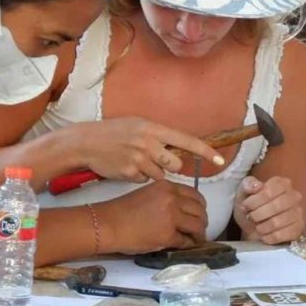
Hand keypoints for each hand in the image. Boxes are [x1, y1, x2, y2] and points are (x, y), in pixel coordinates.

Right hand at [71, 117, 224, 182]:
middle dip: (170, 165)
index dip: (205, 151)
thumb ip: (157, 135)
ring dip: (152, 171)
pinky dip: (138, 177)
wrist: (85, 142)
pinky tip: (126, 167)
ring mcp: (139, 159)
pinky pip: (144, 181)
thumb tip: (177, 147)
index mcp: (153, 128)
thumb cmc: (113, 132)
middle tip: (155, 159)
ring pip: (160, 175)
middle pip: (175, 163)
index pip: (186, 140)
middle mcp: (148, 143)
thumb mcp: (137, 125)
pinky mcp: (130, 174)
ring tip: (135, 161)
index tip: (220, 159)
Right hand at [98, 180, 208, 252]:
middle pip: (200, 210)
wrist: (108, 224)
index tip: (198, 214)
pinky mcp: (168, 235)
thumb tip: (182, 211)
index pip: (195, 195)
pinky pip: (186, 241)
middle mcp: (172, 199)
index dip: (200, 207)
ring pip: (198, 225)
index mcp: (167, 186)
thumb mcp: (148, 195)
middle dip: (202, 221)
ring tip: (195, 239)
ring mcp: (172, 217)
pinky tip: (185, 246)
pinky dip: (188, 244)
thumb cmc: (122, 210)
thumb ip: (167, 198)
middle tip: (198, 229)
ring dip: (199, 234)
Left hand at [237, 175, 305, 243]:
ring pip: (278, 222)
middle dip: (257, 215)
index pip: (269, 192)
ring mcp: (298, 213)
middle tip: (251, 217)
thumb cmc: (250, 207)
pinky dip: (269, 237)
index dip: (254, 201)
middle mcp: (294, 196)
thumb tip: (257, 186)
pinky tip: (264, 236)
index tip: (245, 206)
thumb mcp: (243, 193)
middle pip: (275, 206)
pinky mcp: (298, 229)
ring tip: (257, 227)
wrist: (254, 226)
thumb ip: (247, 185)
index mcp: (282, 183)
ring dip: (262, 227)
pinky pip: (282, 235)